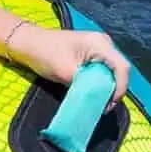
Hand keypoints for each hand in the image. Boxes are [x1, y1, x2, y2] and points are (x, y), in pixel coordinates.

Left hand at [2, 19, 131, 107]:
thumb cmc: (45, 54)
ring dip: (107, 88)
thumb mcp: (66, 72)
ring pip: (112, 72)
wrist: (28, 43)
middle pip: (119, 70)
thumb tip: (98, 101)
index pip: (122, 67)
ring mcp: (98, 48)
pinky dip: (100, 83)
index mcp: (99, 43)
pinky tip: (92, 94)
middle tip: (103, 108)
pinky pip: (103, 71)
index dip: (121, 88)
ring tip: (99, 104)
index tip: (109, 104)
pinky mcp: (92, 55)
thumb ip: (85, 85)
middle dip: (114, 90)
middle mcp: (103, 44)